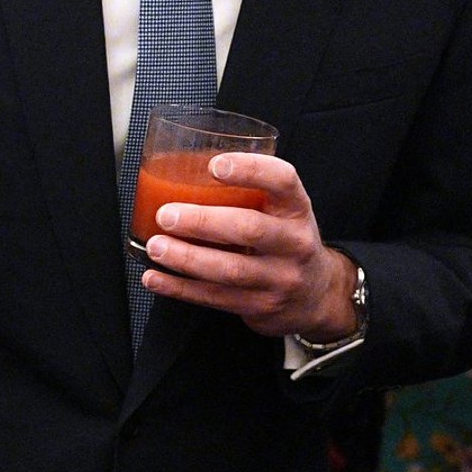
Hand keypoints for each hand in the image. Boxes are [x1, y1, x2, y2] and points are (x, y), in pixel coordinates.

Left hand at [142, 153, 358, 341]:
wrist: (317, 295)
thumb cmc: (285, 240)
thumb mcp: (282, 211)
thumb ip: (248, 192)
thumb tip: (183, 170)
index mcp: (296, 208)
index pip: (283, 180)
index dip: (250, 170)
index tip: (215, 166)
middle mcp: (294, 242)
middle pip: (249, 229)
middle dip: (202, 222)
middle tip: (166, 215)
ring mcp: (280, 278)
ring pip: (230, 270)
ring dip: (186, 258)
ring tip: (156, 246)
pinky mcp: (261, 306)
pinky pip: (216, 298)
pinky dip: (180, 288)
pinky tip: (155, 277)